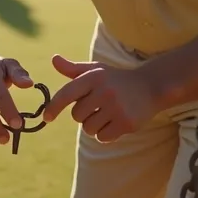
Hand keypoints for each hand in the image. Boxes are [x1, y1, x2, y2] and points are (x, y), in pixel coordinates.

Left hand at [43, 54, 163, 142]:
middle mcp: (104, 91)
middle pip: (77, 116)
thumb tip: (54, 60)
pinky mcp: (126, 123)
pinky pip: (102, 137)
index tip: (47, 118)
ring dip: (94, 125)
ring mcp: (116, 108)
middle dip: (84, 115)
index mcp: (93, 77)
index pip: (66, 94)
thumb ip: (73, 69)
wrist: (150, 86)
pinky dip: (105, 134)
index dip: (53, 107)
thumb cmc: (117, 79)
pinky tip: (116, 122)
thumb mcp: (96, 71)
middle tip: (99, 106)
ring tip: (108, 114)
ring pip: (88, 129)